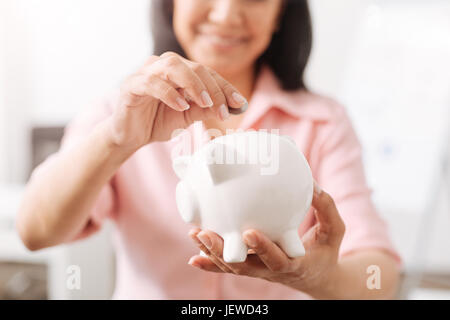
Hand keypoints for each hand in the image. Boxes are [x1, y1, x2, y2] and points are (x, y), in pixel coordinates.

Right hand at [107, 52, 247, 152]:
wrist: (131, 136)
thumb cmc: (158, 121)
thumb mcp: (188, 117)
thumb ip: (206, 109)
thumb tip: (232, 106)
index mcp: (179, 71)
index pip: (207, 73)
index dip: (225, 87)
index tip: (239, 103)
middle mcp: (163, 66)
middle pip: (194, 67)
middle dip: (213, 88)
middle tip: (222, 110)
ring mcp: (145, 72)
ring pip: (173, 65)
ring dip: (193, 84)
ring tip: (205, 103)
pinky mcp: (131, 84)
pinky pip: (151, 82)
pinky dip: (169, 93)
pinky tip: (181, 106)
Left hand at [187, 183, 345, 296]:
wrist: (317, 276)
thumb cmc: (326, 250)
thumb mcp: (334, 230)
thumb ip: (326, 208)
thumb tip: (312, 184)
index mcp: (294, 263)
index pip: (277, 259)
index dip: (263, 248)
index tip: (248, 232)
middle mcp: (272, 270)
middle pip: (244, 266)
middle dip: (222, 251)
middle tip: (205, 233)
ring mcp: (259, 271)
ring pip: (231, 266)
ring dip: (211, 252)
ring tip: (195, 233)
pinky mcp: (252, 268)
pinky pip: (228, 269)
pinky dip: (210, 264)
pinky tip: (194, 257)